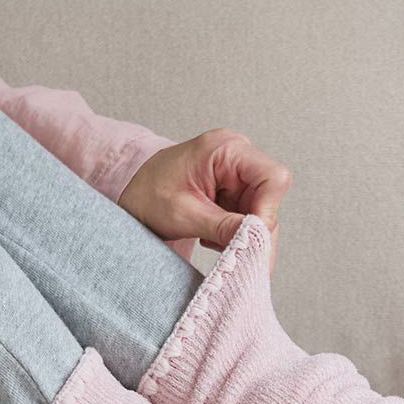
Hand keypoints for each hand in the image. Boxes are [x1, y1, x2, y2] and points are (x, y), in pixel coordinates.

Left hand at [118, 128, 291, 270]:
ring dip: (244, 235)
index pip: (272, 178)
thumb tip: (256, 242)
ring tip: (214, 243)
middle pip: (269, 198)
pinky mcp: (235, 190)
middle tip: (234, 254)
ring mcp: (237, 174)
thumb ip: (223, 227)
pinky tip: (214, 238)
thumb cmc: (147, 194)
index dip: (268, 211)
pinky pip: (250, 216)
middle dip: (254, 230)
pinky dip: (236, 233)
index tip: (250, 238)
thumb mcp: (183, 214)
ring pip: (262, 212)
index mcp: (226, 149)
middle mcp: (238, 157)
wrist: (131, 194)